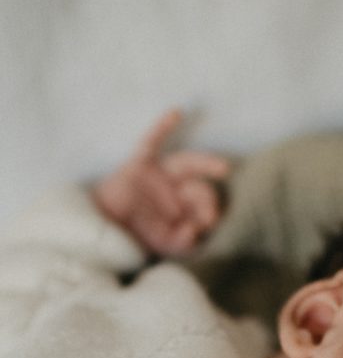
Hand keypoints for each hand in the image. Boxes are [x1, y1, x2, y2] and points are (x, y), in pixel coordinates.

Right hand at [93, 109, 229, 255]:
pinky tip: (177, 113)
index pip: (202, 204)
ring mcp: (158, 174)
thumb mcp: (166, 244)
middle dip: (206, 198)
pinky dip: (162, 127)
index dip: (208, 210)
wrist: (105, 230)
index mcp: (184, 205)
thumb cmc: (138, 236)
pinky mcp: (138, 164)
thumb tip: (195, 231)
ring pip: (185, 164)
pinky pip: (150, 141)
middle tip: (211, 213)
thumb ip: (183, 241)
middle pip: (198, 185)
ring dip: (204, 164)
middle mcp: (174, 187)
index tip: (209, 222)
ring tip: (224, 168)